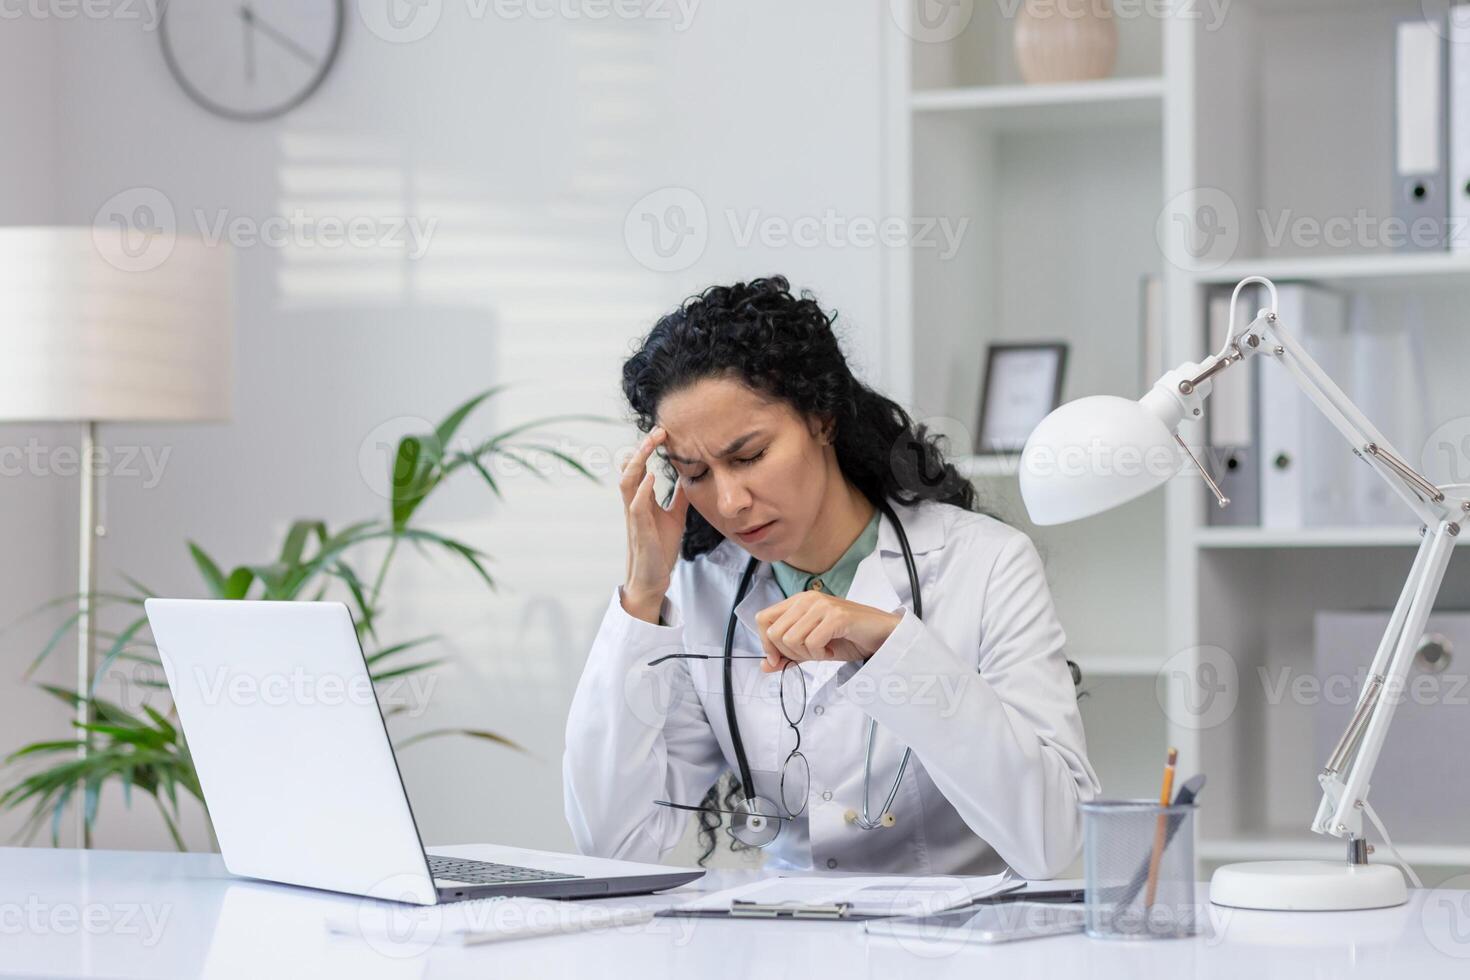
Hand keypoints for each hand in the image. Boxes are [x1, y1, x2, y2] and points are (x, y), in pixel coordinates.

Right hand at [619, 426, 689, 605]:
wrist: (653, 579)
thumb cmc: (660, 548)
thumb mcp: (675, 516)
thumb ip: (678, 497)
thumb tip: (688, 477)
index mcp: (641, 500)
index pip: (640, 467)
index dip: (647, 448)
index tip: (663, 432)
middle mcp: (634, 504)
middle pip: (629, 469)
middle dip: (641, 448)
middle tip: (657, 430)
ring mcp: (635, 517)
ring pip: (627, 483)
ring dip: (637, 462)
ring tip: (650, 445)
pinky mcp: (640, 531)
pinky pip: (636, 506)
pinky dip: (642, 490)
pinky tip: (652, 476)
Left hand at [752, 592, 902, 671]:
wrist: (881, 634)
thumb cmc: (847, 638)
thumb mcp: (812, 648)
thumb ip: (788, 655)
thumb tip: (764, 667)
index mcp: (798, 601)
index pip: (762, 620)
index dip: (766, 644)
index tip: (780, 659)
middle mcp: (807, 599)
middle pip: (774, 634)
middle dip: (790, 654)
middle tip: (811, 654)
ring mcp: (822, 606)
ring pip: (791, 639)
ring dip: (807, 654)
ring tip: (824, 650)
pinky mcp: (836, 616)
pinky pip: (812, 643)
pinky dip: (821, 654)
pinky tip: (833, 649)